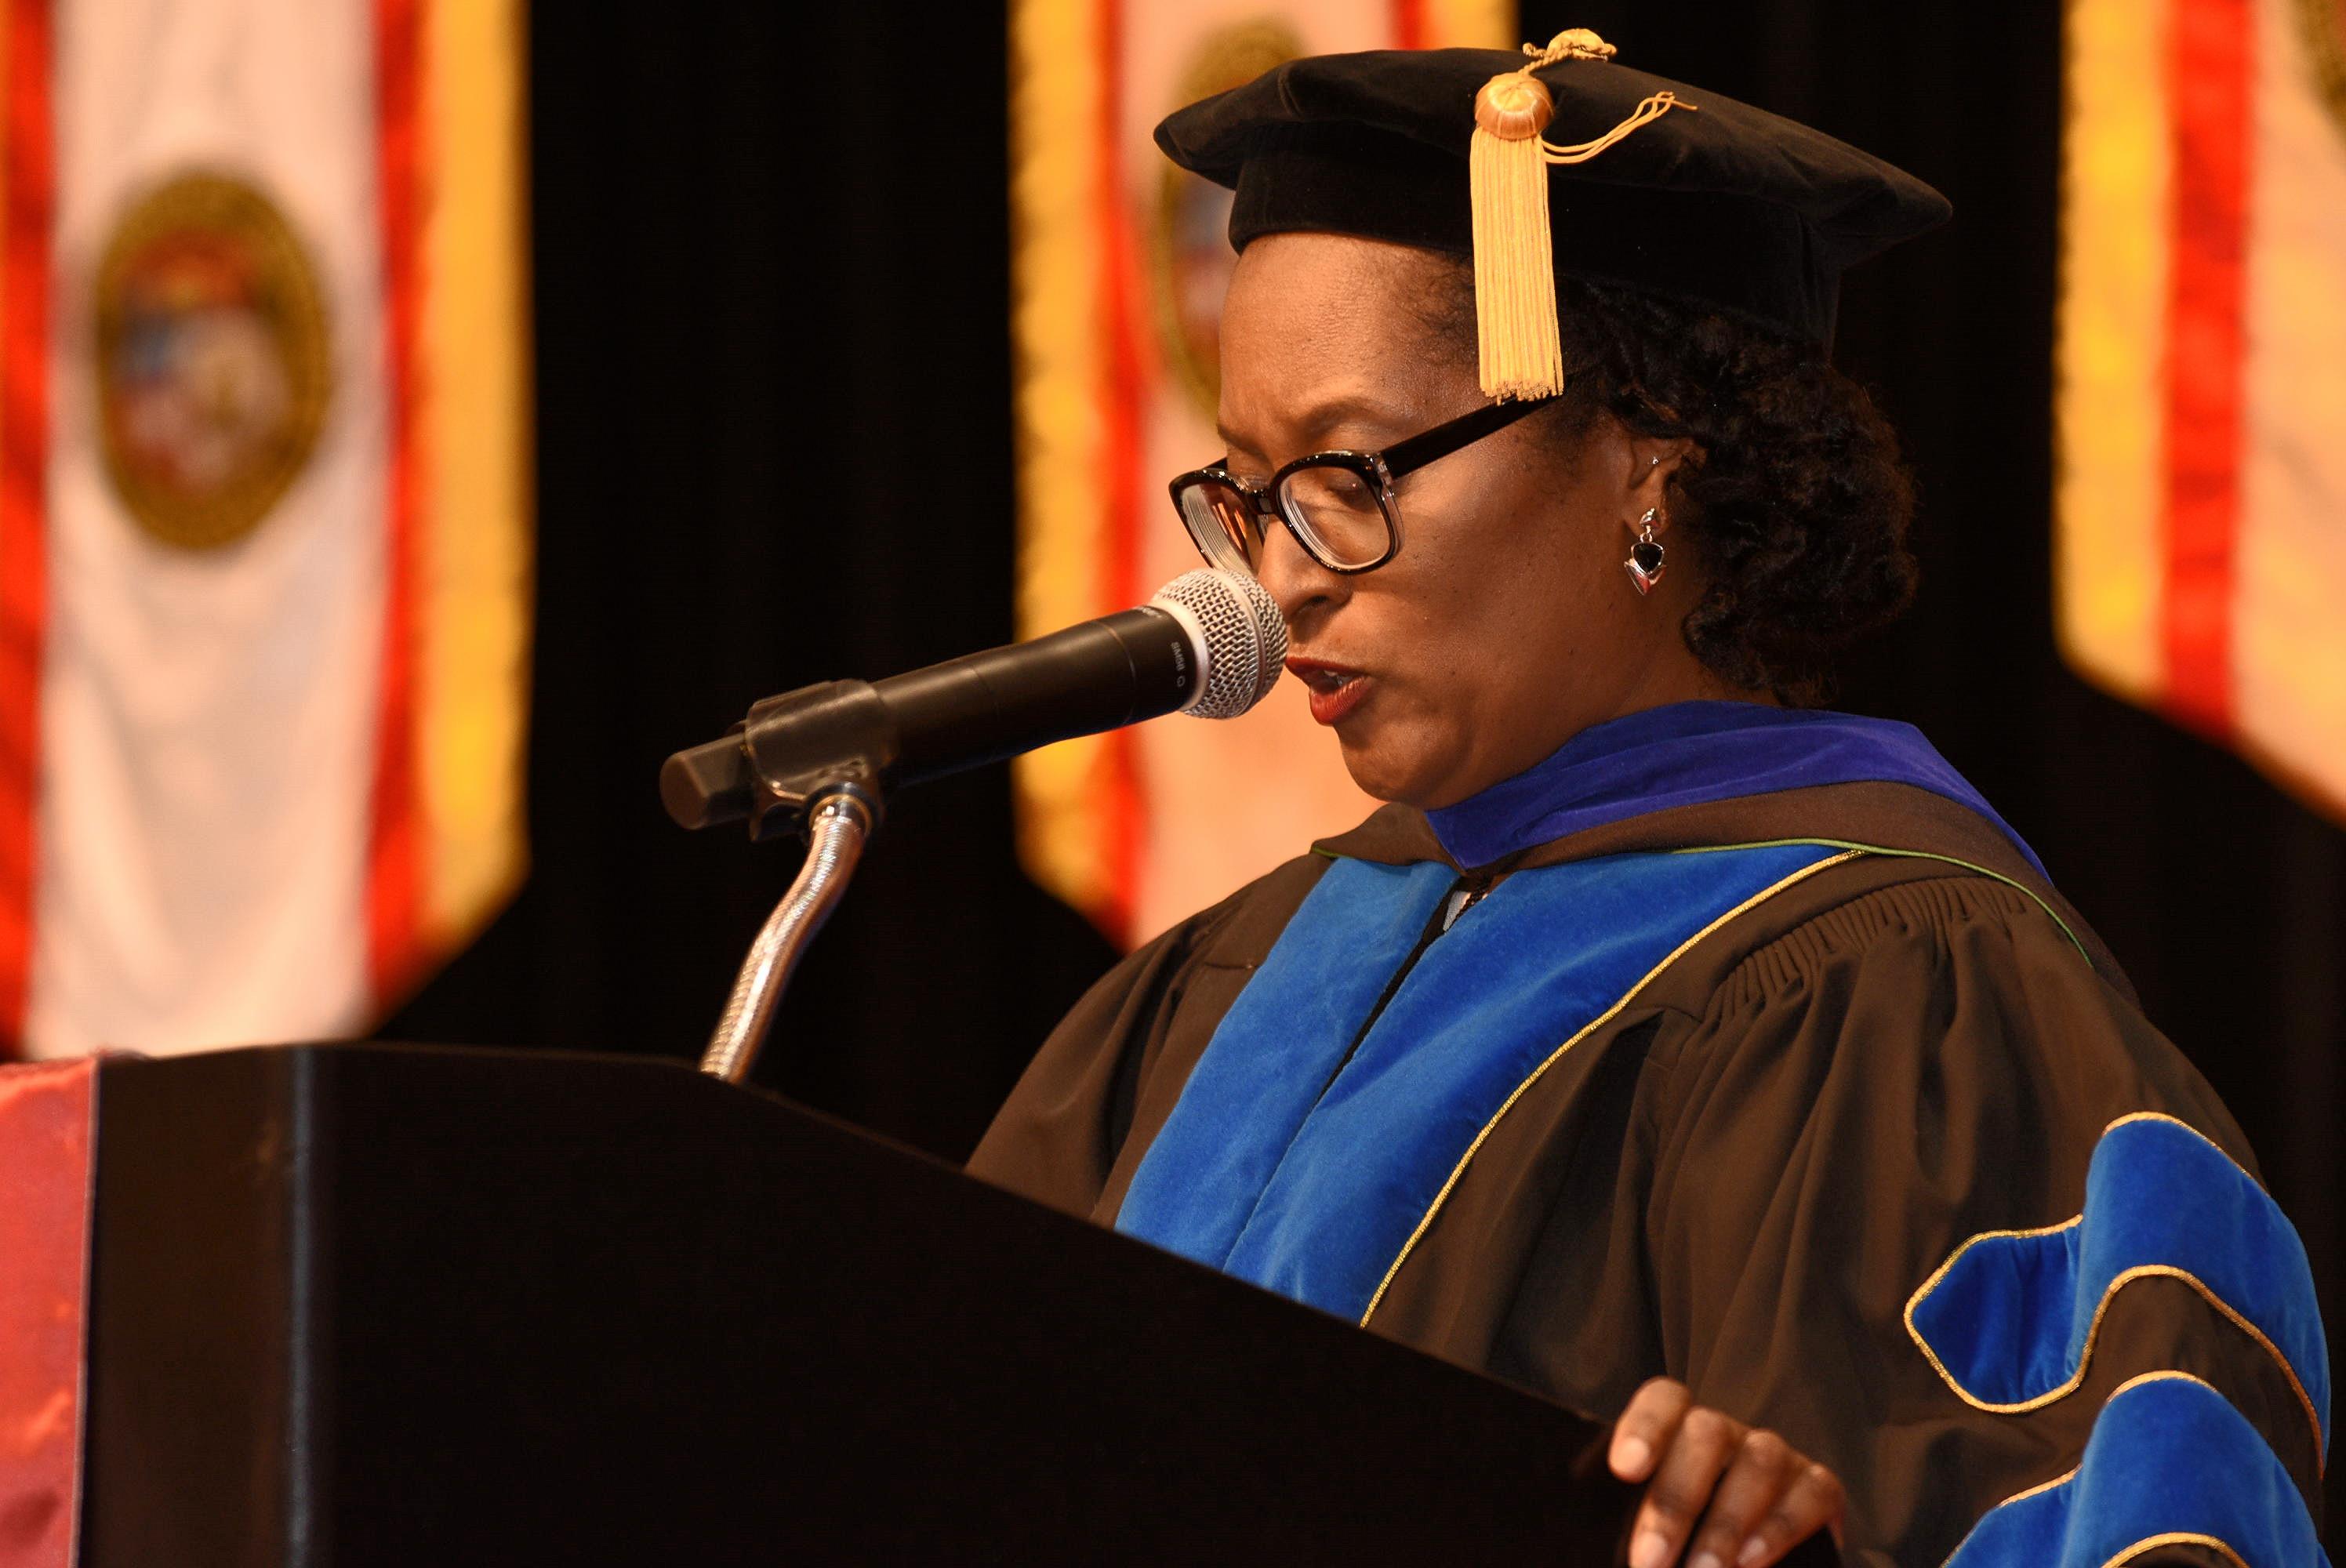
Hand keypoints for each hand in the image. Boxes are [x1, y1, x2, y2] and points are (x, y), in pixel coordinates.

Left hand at [1606, 1378, 1845, 1567]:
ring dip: (1726, 1524)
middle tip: (1651, 1561)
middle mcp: (1729, 1434)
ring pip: (1759, 1462)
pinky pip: (1812, 1493)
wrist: (1745, 1563)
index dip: (1645, 1427)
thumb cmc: (1679, 1543)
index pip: (1664, 1401)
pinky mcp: (1819, 1487)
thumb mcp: (1652, 1530)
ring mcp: (1777, 1456)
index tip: (1624, 1470)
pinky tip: (1750, 1562)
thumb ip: (1636, 1530)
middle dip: (1676, 1501)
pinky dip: (1780, 1528)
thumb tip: (1595, 1548)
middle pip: (1706, 1435)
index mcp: (1679, 1431)